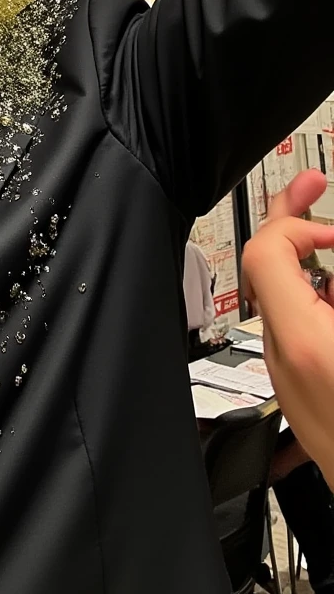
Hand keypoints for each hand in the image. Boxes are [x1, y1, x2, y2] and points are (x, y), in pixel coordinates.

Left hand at [242, 169, 333, 487]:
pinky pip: (296, 339)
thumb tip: (330, 248)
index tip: (329, 224)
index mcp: (307, 344)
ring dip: (306, 265)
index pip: (266, 255)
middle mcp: (287, 366)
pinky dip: (313, 305)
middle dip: (291, 226)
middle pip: (267, 276)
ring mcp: (293, 388)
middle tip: (311, 188)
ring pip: (281, 306)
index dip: (295, 224)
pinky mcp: (304, 405)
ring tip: (327, 237)